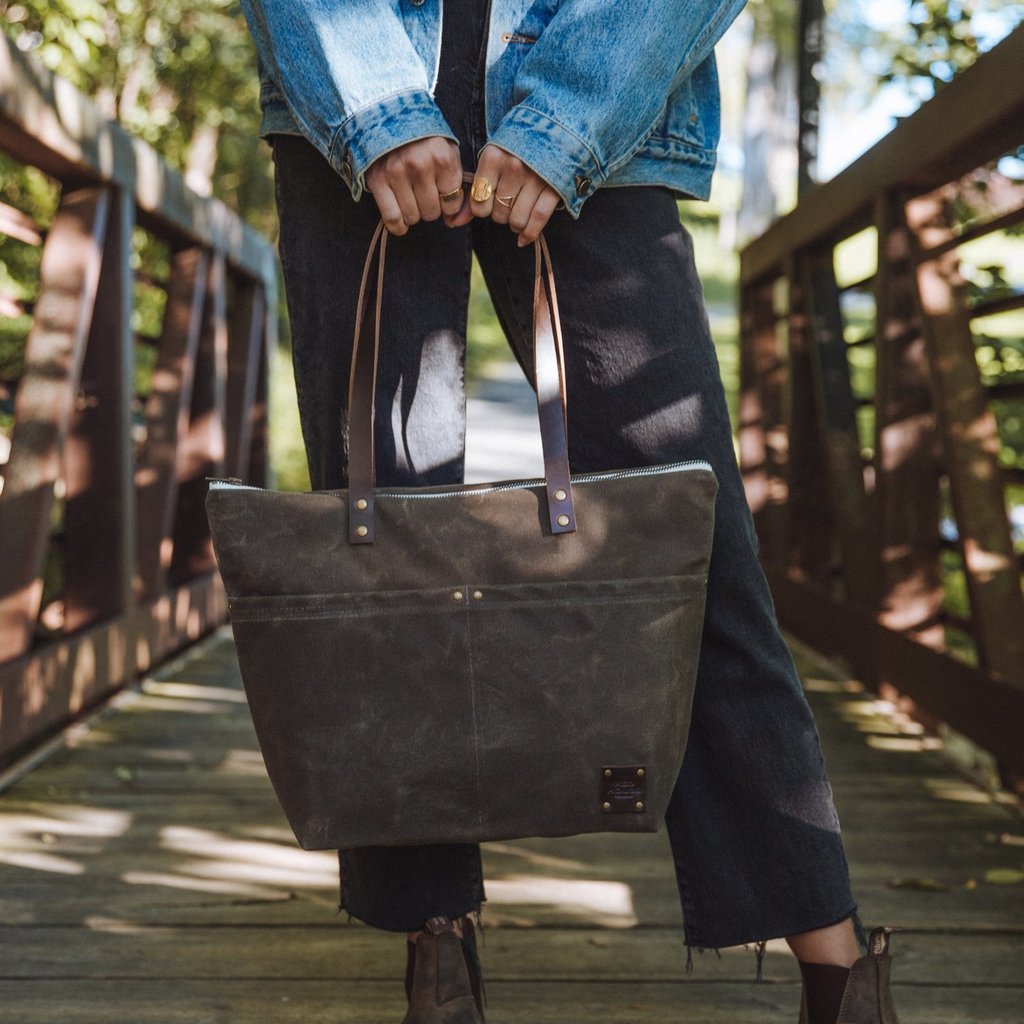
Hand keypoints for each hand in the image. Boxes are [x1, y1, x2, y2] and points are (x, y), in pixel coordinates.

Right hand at [365, 137, 463, 235]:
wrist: (389, 116)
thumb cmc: (423, 139)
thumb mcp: (447, 151)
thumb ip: (457, 184)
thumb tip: (455, 221)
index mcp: (442, 158)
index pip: (452, 203)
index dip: (448, 203)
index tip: (441, 194)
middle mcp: (420, 165)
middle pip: (432, 213)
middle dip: (430, 208)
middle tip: (423, 193)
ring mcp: (397, 173)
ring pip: (413, 217)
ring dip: (413, 213)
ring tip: (410, 197)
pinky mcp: (377, 180)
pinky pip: (392, 218)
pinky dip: (397, 226)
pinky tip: (400, 222)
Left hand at [447, 144, 561, 245]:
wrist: (549, 129)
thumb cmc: (513, 149)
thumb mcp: (490, 163)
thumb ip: (473, 192)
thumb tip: (454, 222)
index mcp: (493, 157)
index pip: (479, 203)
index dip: (482, 209)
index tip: (489, 202)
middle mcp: (513, 167)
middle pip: (498, 214)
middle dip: (500, 215)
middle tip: (507, 204)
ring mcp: (535, 177)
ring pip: (516, 220)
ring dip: (514, 224)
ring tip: (516, 215)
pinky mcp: (553, 187)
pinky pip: (538, 219)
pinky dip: (529, 234)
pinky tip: (524, 238)